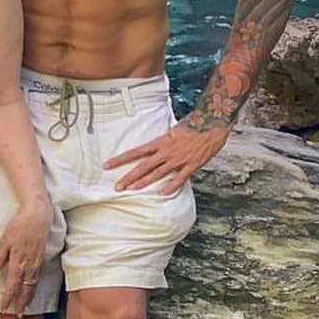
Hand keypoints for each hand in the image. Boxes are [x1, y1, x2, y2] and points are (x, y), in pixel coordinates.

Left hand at [0, 200, 50, 315]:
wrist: (38, 217)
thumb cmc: (19, 226)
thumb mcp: (5, 240)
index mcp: (18, 263)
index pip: (12, 286)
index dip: (7, 299)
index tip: (2, 308)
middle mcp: (29, 267)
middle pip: (24, 291)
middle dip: (20, 304)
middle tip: (17, 316)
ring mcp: (37, 264)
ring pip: (33, 286)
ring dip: (28, 298)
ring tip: (25, 307)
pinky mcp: (41, 259)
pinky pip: (38, 278)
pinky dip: (34, 288)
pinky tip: (32, 289)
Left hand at [105, 113, 229, 193]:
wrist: (210, 125)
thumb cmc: (191, 126)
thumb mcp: (171, 131)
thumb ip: (162, 142)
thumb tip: (152, 148)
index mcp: (159, 142)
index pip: (135, 152)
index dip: (121, 159)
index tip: (108, 165)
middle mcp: (166, 152)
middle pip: (143, 165)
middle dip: (129, 176)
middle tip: (117, 186)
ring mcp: (178, 160)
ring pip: (158, 173)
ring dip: (145, 182)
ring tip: (132, 190)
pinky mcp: (191, 166)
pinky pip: (179, 178)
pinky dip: (171, 186)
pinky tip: (162, 194)